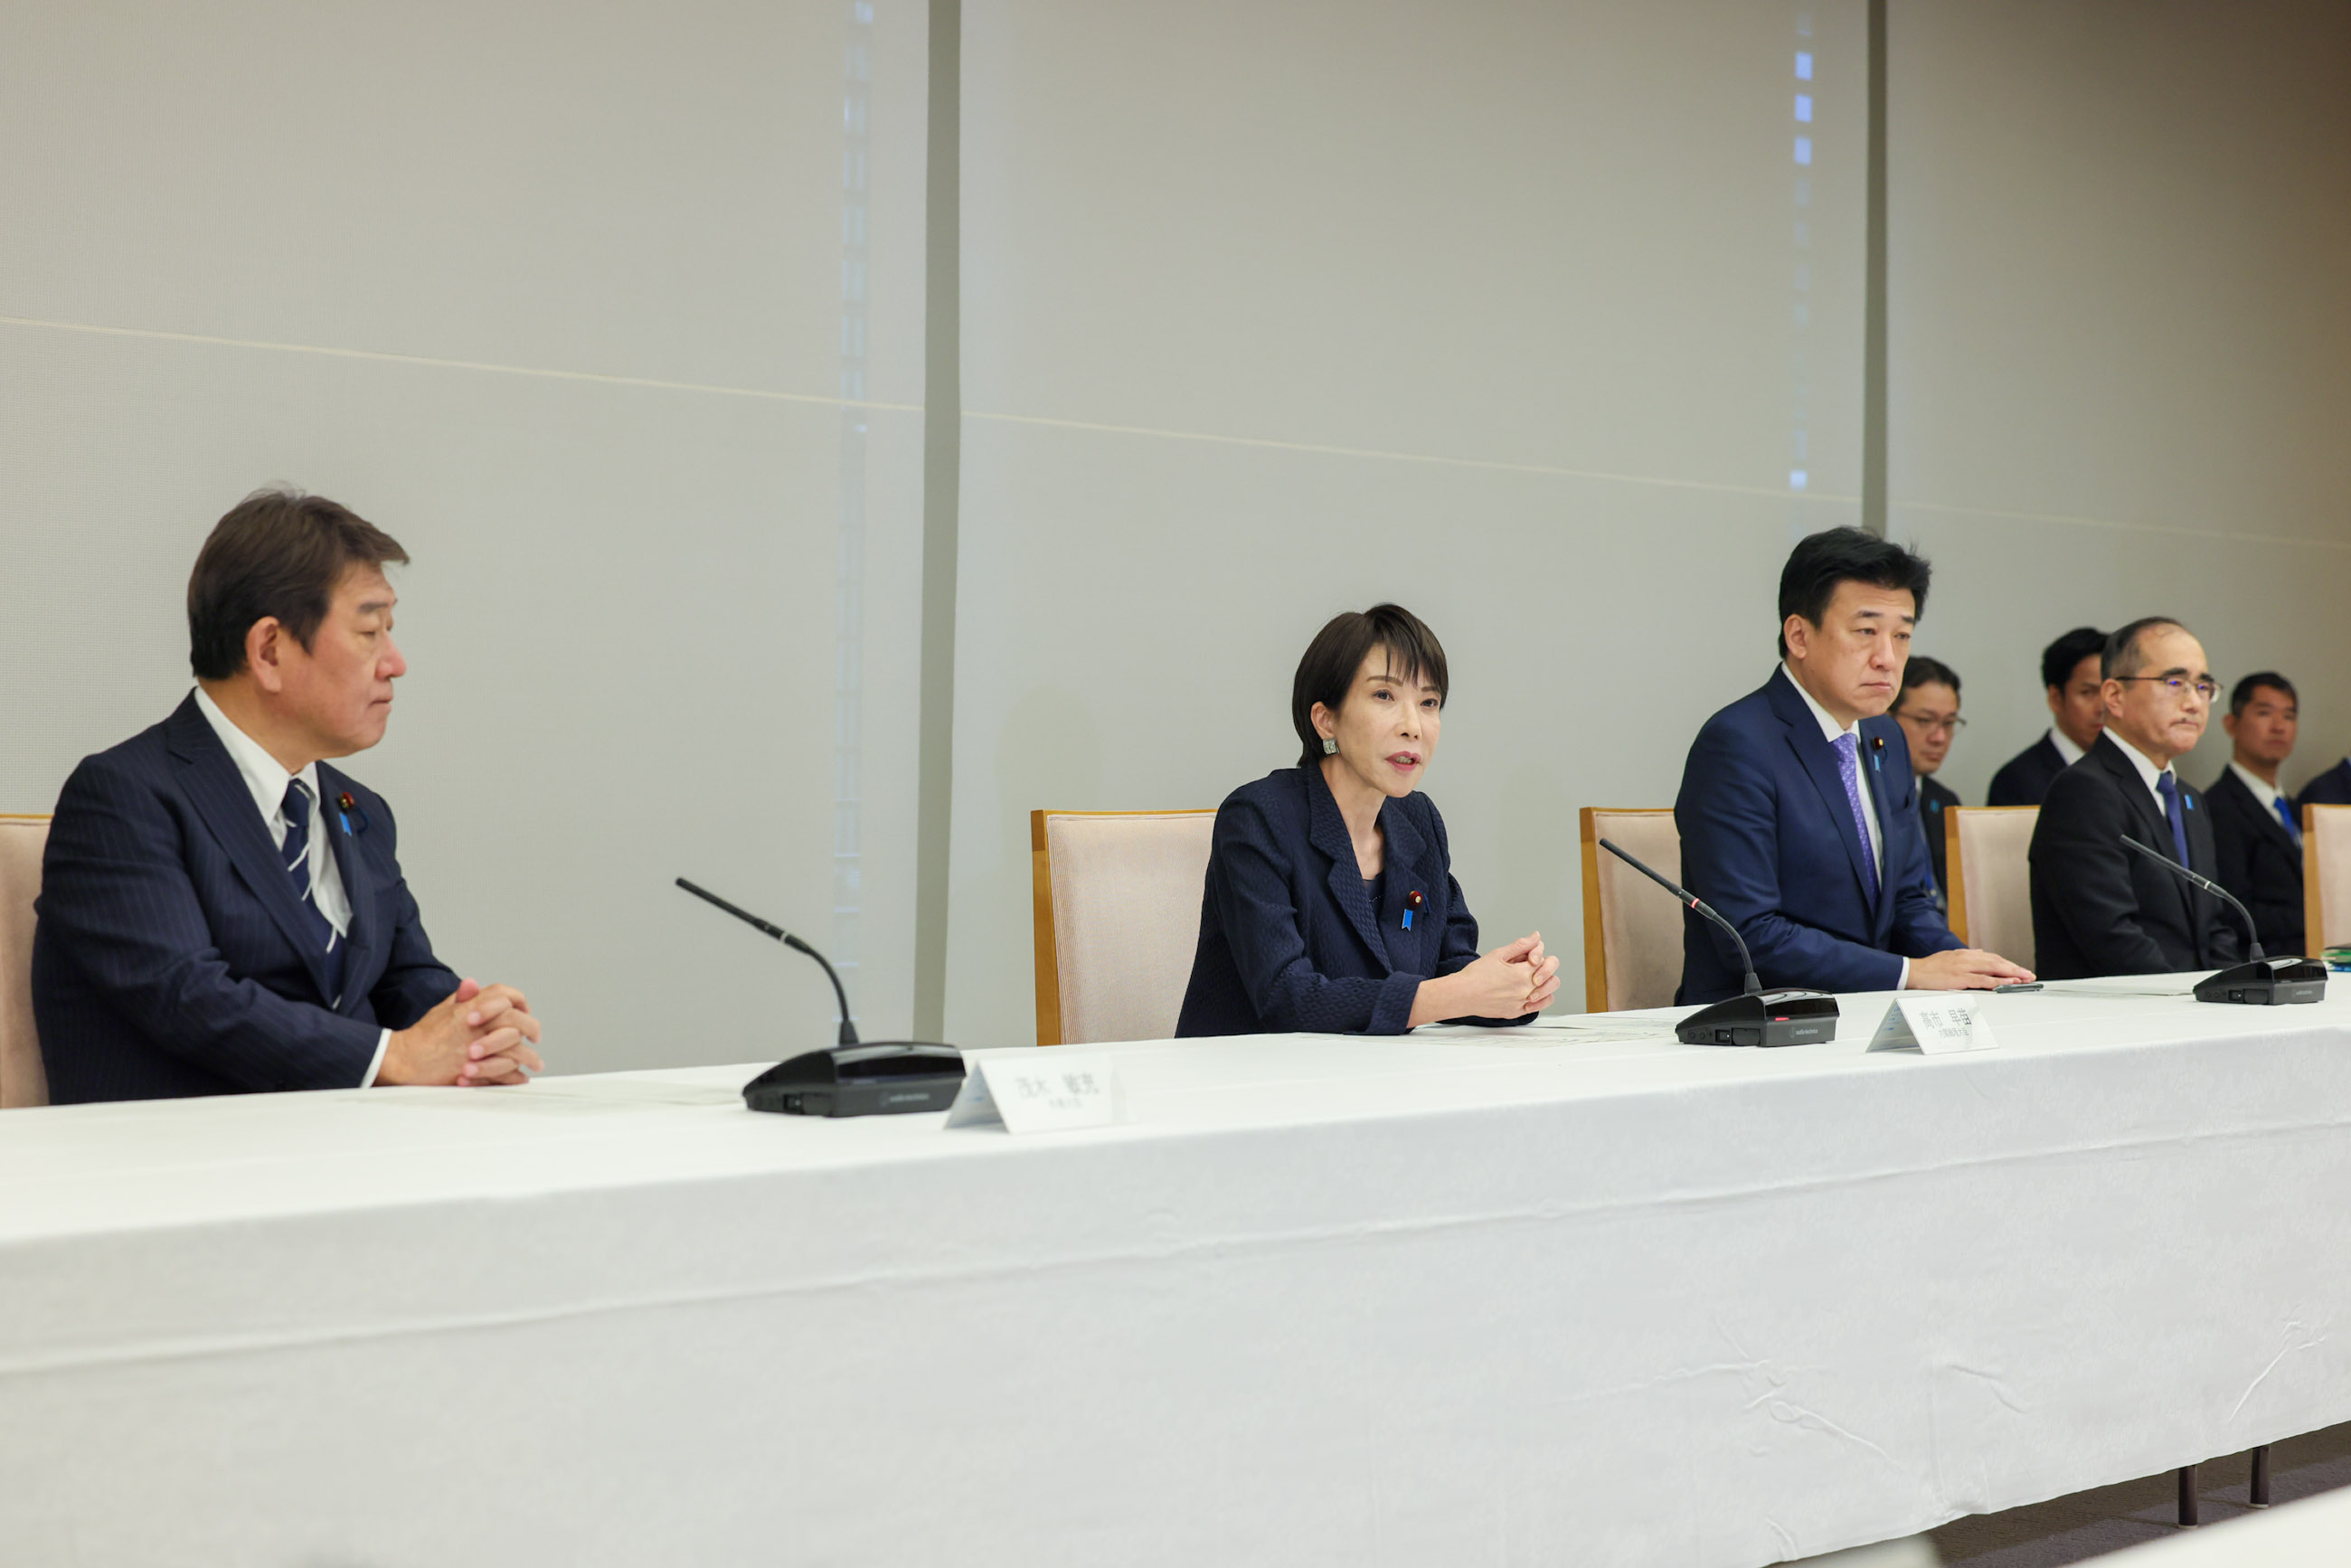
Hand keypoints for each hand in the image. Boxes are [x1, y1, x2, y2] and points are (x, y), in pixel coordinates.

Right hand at [379, 978, 545, 1086]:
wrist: (404, 1060)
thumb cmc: (422, 1036)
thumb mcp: (442, 1010)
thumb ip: (463, 998)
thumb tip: (473, 983)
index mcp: (471, 1008)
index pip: (505, 995)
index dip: (519, 1001)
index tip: (525, 1010)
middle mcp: (478, 1026)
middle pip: (518, 1021)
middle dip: (532, 1028)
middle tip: (536, 1037)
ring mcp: (478, 1048)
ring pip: (516, 1049)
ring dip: (529, 1057)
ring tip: (535, 1063)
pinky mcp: (476, 1069)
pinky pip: (505, 1072)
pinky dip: (515, 1077)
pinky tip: (520, 1078)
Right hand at [1412, 933, 1558, 1024]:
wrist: (1462, 994)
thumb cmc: (1475, 975)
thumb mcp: (1499, 954)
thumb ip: (1521, 945)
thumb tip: (1536, 937)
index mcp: (1522, 974)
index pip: (1546, 962)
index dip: (1539, 956)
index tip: (1529, 956)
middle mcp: (1525, 991)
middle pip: (1552, 979)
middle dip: (1547, 970)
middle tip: (1535, 967)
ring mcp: (1522, 1004)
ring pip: (1548, 995)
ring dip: (1546, 986)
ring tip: (1535, 980)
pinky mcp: (1516, 1012)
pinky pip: (1537, 1008)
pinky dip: (1539, 1000)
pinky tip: (1531, 994)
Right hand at [1907, 948, 2034, 990]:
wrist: (1913, 972)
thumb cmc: (1929, 968)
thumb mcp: (1949, 956)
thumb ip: (1966, 956)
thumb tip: (1979, 953)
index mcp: (1965, 954)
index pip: (1992, 958)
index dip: (2007, 964)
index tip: (2019, 970)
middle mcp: (1967, 958)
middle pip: (1997, 961)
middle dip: (2015, 968)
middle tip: (2029, 974)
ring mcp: (1964, 967)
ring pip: (1994, 968)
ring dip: (2011, 973)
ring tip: (2024, 978)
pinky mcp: (1960, 977)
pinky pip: (1983, 980)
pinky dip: (1998, 981)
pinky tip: (2008, 984)